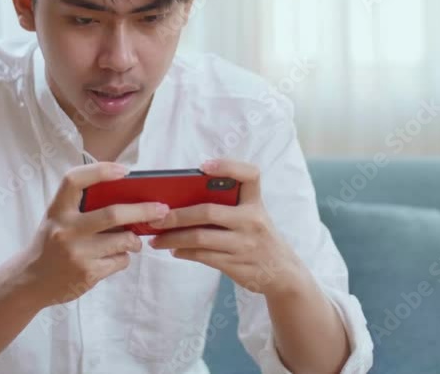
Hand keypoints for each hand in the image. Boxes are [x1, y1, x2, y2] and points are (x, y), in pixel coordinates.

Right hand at [19, 162, 170, 306]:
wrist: (30, 281)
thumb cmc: (51, 243)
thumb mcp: (57, 219)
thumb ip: (82, 207)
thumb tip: (127, 196)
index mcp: (57, 210)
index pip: (75, 180)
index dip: (100, 170)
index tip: (124, 171)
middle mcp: (66, 230)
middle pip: (113, 214)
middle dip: (143, 210)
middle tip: (161, 209)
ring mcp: (77, 253)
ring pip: (124, 240)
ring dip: (135, 240)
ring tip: (133, 240)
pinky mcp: (88, 274)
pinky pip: (121, 260)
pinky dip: (124, 257)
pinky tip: (115, 256)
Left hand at [147, 159, 306, 296]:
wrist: (282, 273)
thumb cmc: (258, 237)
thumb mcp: (253, 216)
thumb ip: (228, 206)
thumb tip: (181, 202)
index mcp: (256, 203)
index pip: (250, 175)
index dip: (228, 166)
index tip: (203, 166)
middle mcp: (252, 221)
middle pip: (208, 212)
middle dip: (177, 215)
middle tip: (156, 216)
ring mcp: (244, 245)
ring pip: (200, 238)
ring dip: (173, 238)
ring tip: (156, 238)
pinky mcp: (236, 265)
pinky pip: (202, 256)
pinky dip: (184, 252)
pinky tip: (173, 250)